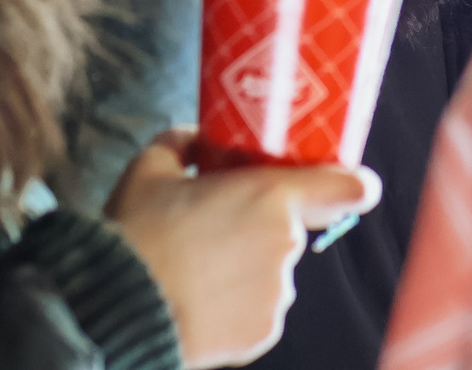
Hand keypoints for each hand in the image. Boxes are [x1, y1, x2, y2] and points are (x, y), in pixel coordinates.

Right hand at [108, 130, 380, 368]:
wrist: (117, 309)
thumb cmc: (136, 234)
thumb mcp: (150, 169)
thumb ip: (181, 144)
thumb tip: (194, 139)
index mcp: (270, 196)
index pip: (348, 187)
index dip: (354, 184)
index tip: (351, 185)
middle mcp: (286, 244)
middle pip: (291, 228)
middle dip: (262, 226)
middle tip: (216, 227)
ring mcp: (278, 293)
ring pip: (273, 271)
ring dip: (248, 267)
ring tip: (197, 270)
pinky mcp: (264, 332)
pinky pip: (260, 310)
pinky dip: (237, 305)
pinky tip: (199, 299)